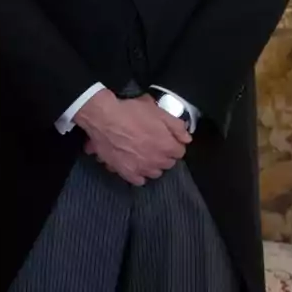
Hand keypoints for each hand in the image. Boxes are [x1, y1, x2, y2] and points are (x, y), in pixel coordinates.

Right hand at [75, 90, 190, 185]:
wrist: (104, 118)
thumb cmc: (130, 112)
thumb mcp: (157, 111)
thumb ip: (176, 126)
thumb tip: (187, 138)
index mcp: (167, 146)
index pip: (179, 151)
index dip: (173, 143)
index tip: (167, 138)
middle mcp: (157, 161)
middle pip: (168, 163)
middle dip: (164, 154)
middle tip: (154, 143)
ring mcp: (142, 169)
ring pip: (155, 173)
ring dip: (153, 165)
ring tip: (144, 154)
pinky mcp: (126, 172)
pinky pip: (139, 180)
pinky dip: (139, 174)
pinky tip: (134, 164)